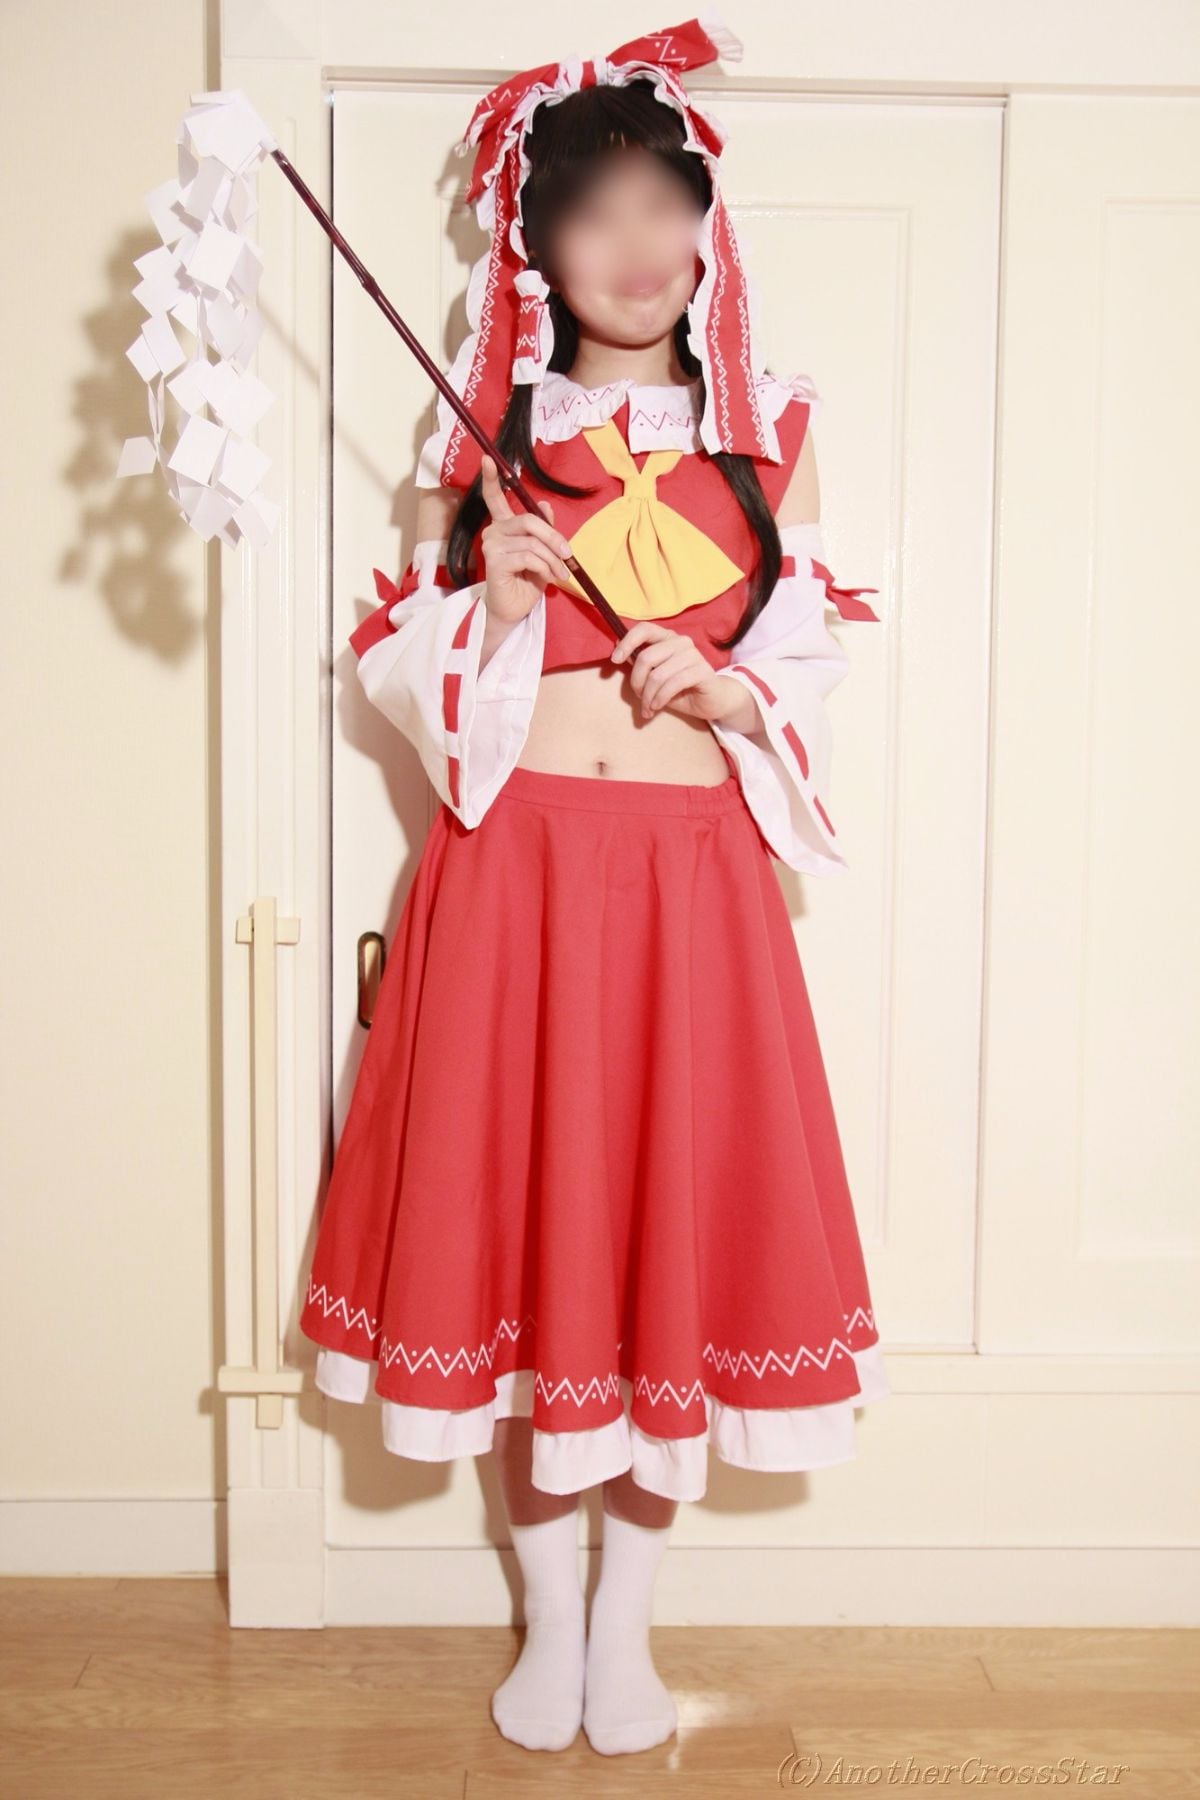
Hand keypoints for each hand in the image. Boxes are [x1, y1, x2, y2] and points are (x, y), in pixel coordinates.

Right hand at [479, 453, 574, 624]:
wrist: (513, 611)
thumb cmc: (526, 582)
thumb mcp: (542, 553)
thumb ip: (543, 530)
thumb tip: (546, 506)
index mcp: (504, 526)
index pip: (494, 497)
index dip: (492, 478)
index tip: (488, 459)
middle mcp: (494, 532)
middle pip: (529, 520)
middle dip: (553, 538)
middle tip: (567, 554)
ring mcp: (491, 546)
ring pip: (533, 542)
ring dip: (552, 559)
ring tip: (559, 574)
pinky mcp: (494, 562)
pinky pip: (528, 556)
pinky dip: (544, 568)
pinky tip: (548, 578)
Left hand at [610, 621, 742, 723]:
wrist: (711, 701)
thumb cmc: (680, 688)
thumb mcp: (655, 676)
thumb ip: (640, 663)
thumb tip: (617, 650)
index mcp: (667, 638)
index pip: (644, 629)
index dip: (627, 642)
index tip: (615, 660)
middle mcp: (681, 642)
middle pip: (646, 657)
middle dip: (637, 682)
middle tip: (639, 698)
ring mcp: (693, 655)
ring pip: (657, 675)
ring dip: (648, 696)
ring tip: (648, 708)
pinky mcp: (702, 671)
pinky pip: (672, 684)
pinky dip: (660, 699)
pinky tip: (657, 707)